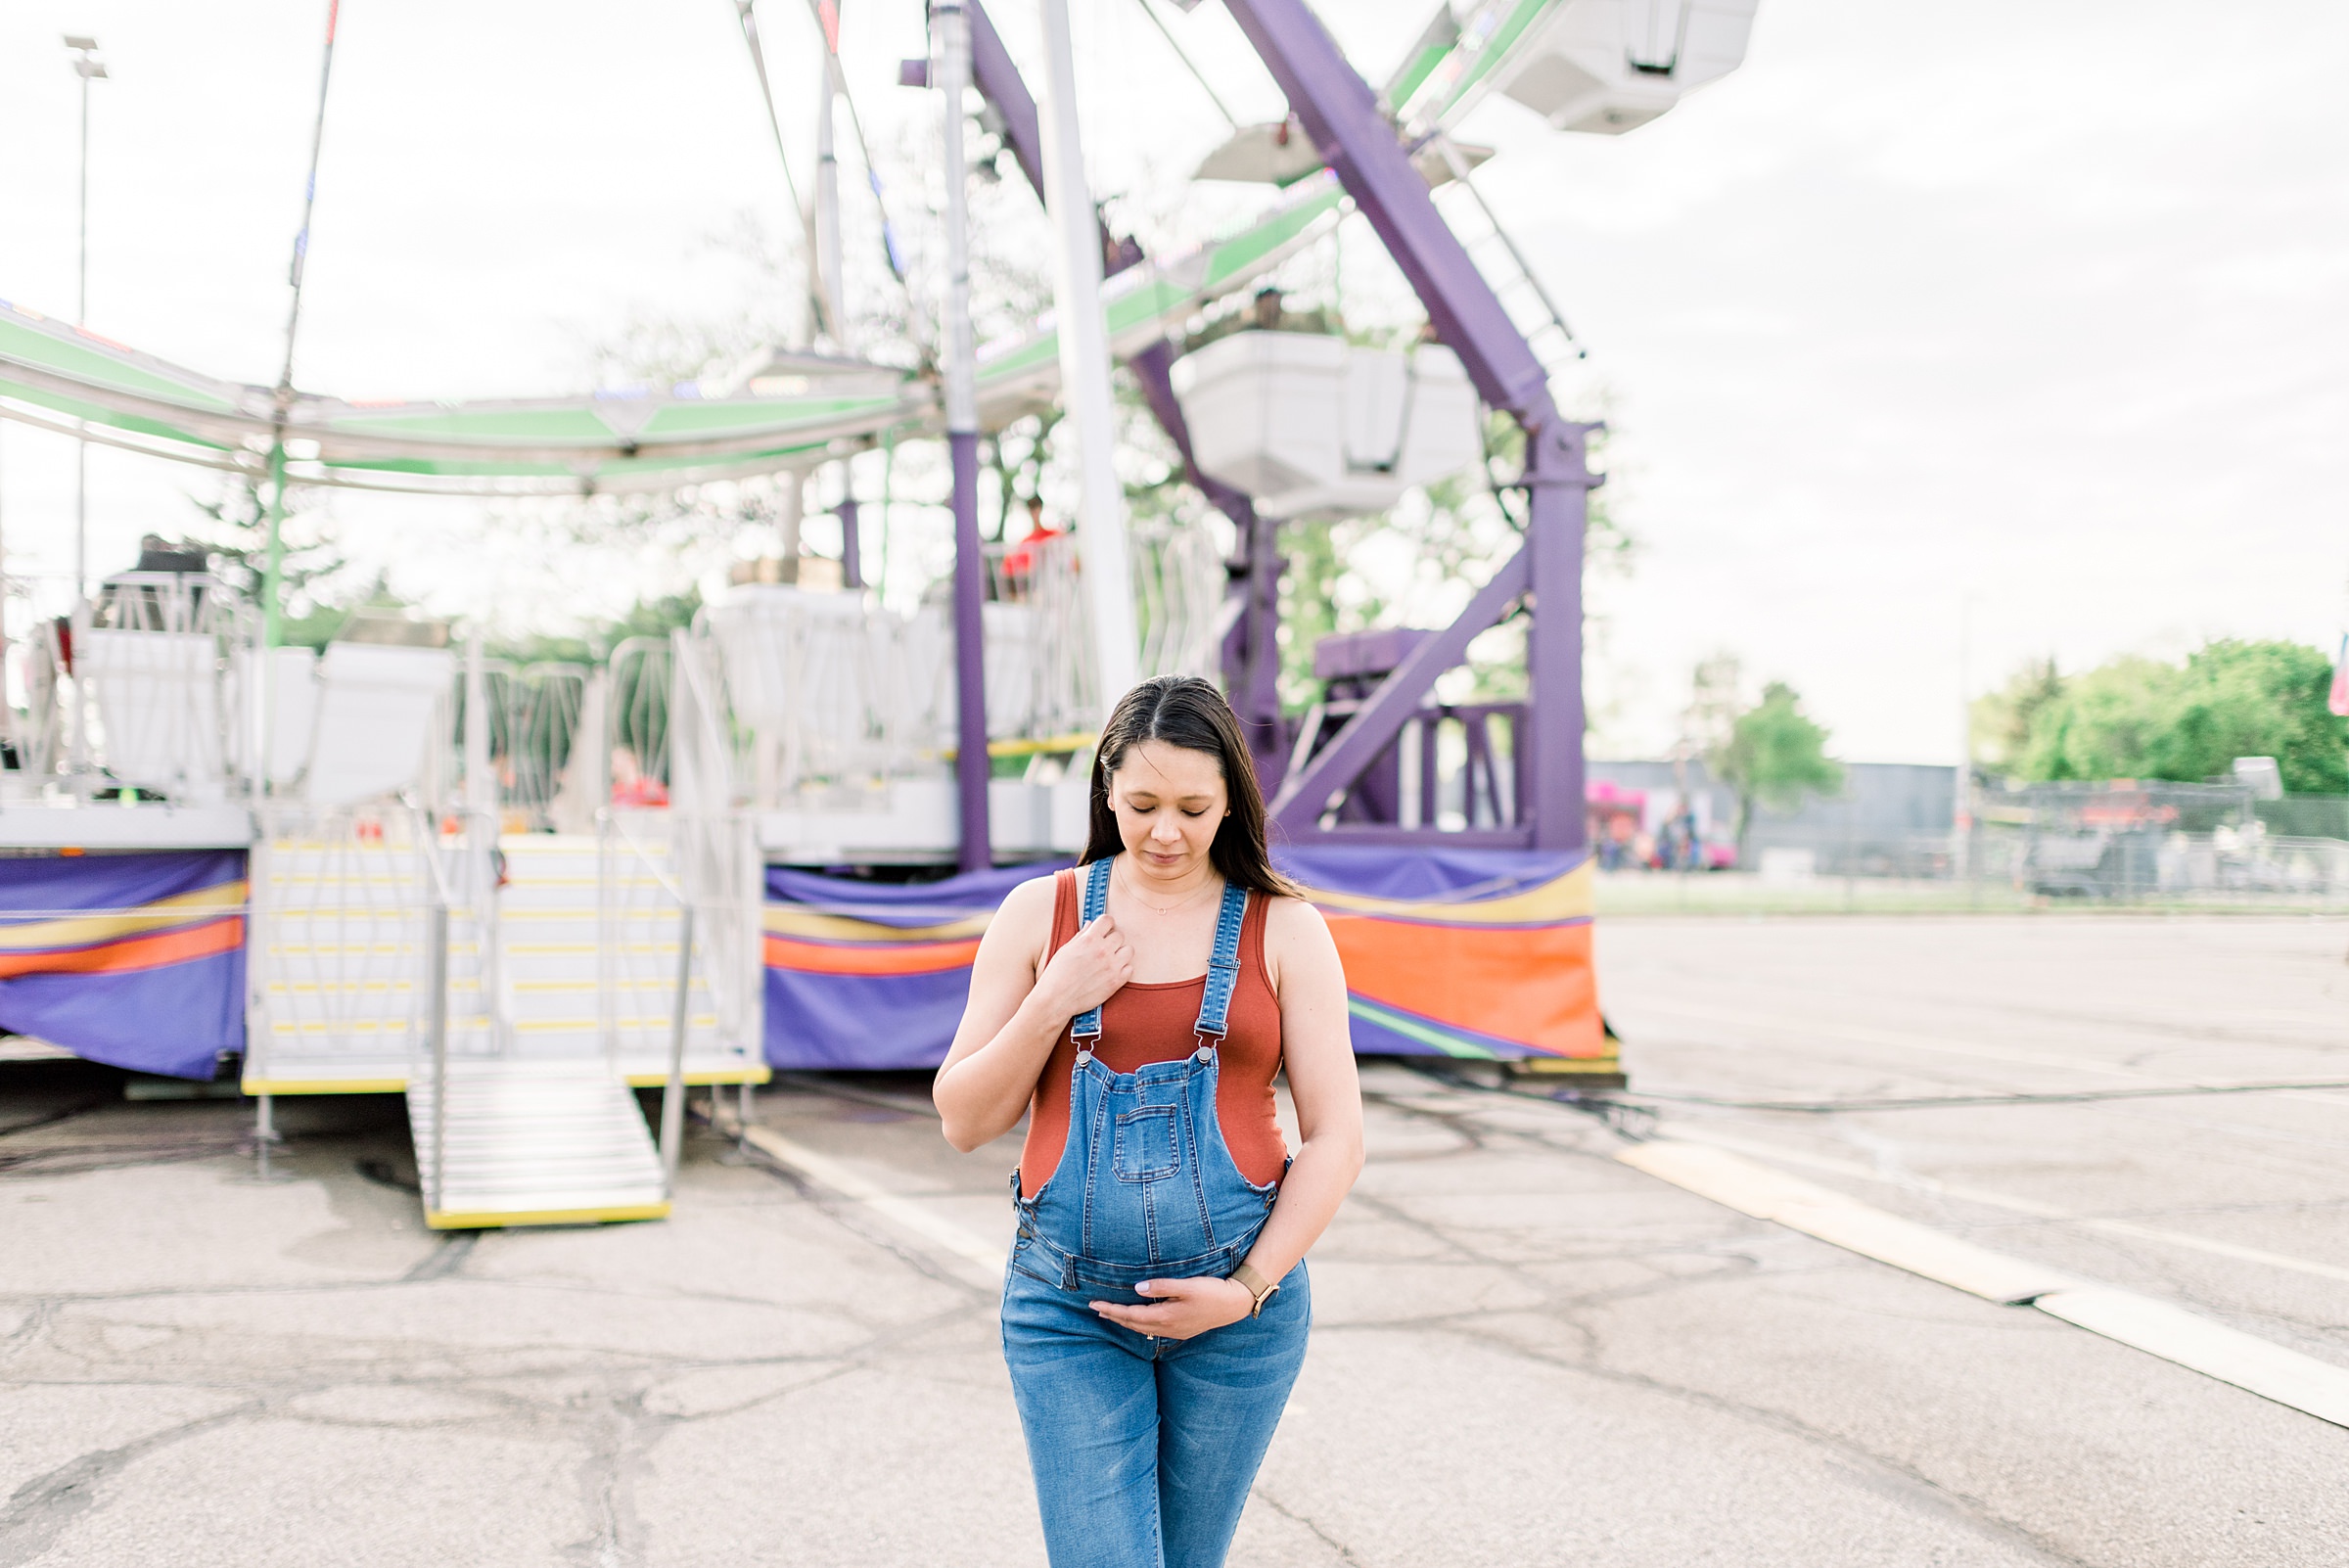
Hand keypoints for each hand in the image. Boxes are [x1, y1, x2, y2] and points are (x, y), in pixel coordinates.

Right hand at [1036, 913, 1131, 1019]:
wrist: (1056, 1000)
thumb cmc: (1057, 974)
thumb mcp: (1065, 950)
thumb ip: (1081, 936)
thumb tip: (1091, 925)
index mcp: (1089, 939)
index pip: (1107, 920)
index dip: (1106, 924)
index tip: (1104, 929)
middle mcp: (1102, 950)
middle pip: (1120, 935)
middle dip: (1112, 940)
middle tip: (1104, 948)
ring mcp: (1111, 966)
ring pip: (1129, 950)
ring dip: (1121, 953)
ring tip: (1111, 960)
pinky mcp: (1116, 981)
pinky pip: (1130, 968)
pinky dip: (1123, 969)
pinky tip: (1112, 972)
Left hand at [1091, 1276, 1253, 1340]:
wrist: (1234, 1305)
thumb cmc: (1211, 1292)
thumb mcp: (1187, 1286)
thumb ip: (1162, 1286)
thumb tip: (1137, 1288)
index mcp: (1166, 1316)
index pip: (1131, 1315)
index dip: (1112, 1310)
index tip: (1095, 1304)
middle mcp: (1167, 1327)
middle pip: (1133, 1324)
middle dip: (1114, 1316)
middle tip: (1096, 1309)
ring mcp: (1174, 1330)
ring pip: (1142, 1329)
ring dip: (1125, 1322)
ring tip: (1111, 1315)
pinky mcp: (1181, 1329)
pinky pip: (1152, 1330)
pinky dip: (1139, 1325)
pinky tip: (1138, 1321)